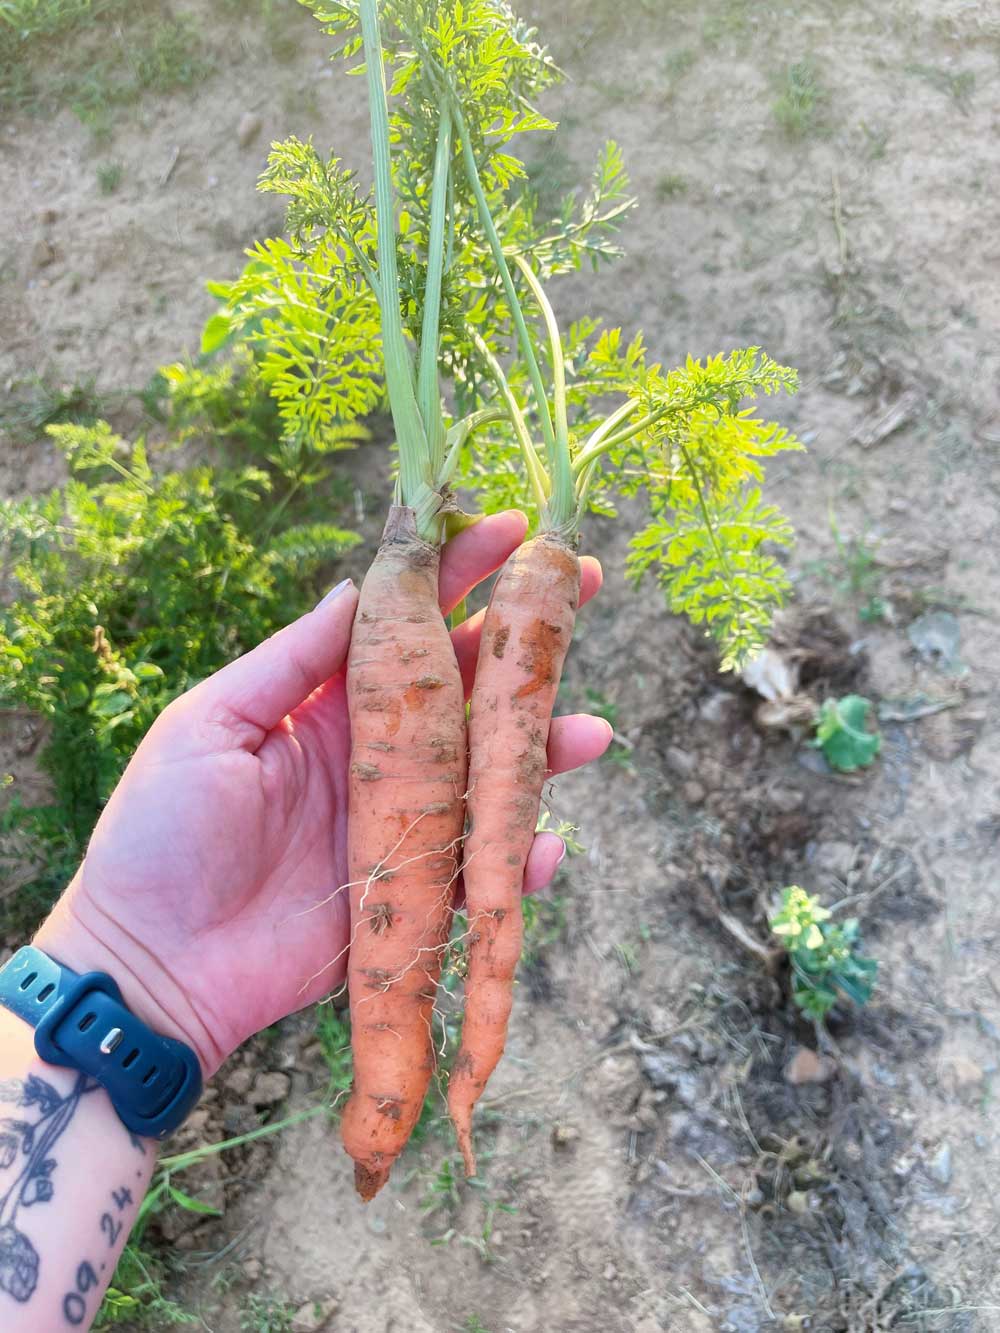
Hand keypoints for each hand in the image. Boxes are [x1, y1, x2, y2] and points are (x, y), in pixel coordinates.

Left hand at [36, 512, 608, 1075]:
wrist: (154, 963)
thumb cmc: (162, 833)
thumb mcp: (211, 724)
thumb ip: (289, 661)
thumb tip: (357, 588)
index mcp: (328, 702)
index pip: (406, 621)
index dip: (459, 571)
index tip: (513, 528)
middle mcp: (378, 752)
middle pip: (468, 684)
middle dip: (526, 638)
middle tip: (584, 587)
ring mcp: (401, 819)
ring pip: (491, 773)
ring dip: (543, 750)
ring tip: (592, 732)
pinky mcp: (412, 891)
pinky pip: (479, 868)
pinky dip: (517, 859)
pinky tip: (542, 847)